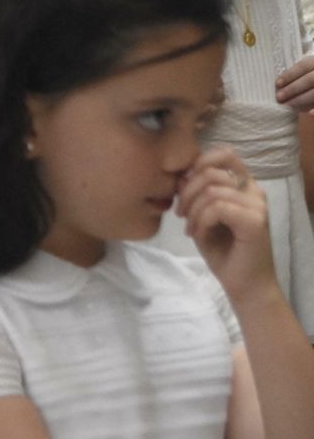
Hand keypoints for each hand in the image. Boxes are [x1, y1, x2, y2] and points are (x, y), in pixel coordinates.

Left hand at [177, 147, 273, 300]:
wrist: (244, 284)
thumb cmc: (222, 249)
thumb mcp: (201, 214)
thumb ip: (196, 191)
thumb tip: (180, 175)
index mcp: (244, 185)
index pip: (224, 154)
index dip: (197, 163)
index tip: (182, 187)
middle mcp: (255, 191)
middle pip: (212, 172)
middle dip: (187, 192)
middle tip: (180, 214)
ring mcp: (258, 205)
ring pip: (212, 190)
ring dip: (192, 210)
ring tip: (190, 228)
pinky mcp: (256, 221)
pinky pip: (217, 207)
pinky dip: (200, 220)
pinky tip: (197, 235)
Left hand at [274, 55, 313, 110]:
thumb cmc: (307, 76)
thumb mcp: (305, 71)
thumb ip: (296, 75)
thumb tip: (278, 85)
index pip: (303, 66)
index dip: (290, 74)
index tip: (277, 84)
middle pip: (310, 79)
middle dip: (293, 88)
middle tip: (279, 97)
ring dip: (302, 99)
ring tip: (289, 105)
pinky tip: (309, 113)